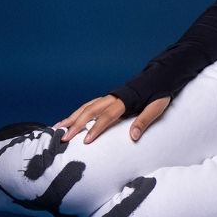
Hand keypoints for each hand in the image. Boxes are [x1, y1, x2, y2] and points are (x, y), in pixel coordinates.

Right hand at [54, 95, 171, 143]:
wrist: (159, 76)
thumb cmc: (159, 93)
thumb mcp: (157, 107)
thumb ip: (144, 120)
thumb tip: (133, 136)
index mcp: (124, 101)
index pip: (106, 117)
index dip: (95, 129)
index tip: (85, 141)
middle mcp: (113, 98)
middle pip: (90, 111)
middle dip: (75, 125)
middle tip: (63, 138)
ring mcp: (109, 97)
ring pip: (86, 107)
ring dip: (71, 117)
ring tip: (57, 128)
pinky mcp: (108, 98)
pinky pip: (89, 105)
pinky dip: (78, 112)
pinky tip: (70, 119)